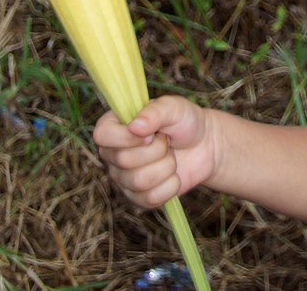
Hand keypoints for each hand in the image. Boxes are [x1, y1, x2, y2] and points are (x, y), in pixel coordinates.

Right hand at [93, 95, 216, 208]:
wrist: (205, 145)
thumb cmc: (185, 122)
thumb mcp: (174, 107)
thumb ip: (155, 111)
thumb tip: (135, 127)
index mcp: (114, 126)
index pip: (102, 135)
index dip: (126, 137)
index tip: (150, 134)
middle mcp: (113, 154)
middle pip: (124, 160)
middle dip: (158, 149)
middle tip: (167, 141)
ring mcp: (123, 178)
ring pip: (139, 181)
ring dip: (167, 167)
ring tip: (171, 156)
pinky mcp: (139, 198)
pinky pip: (150, 198)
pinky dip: (171, 185)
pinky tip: (174, 175)